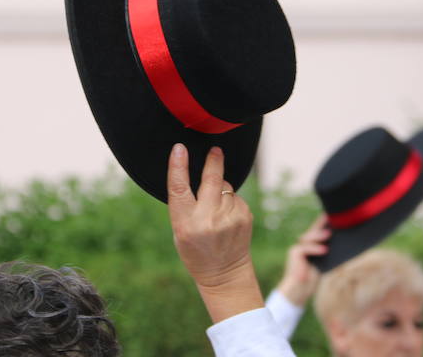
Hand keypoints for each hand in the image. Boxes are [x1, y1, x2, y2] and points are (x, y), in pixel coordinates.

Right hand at [168, 143, 262, 321]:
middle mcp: (208, 219)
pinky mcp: (244, 216)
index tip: (179, 148)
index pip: (179, 189)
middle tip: (215, 150)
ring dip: (220, 190)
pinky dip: (230, 200)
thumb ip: (185, 206)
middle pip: (211, 179)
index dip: (178, 166)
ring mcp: (229, 217)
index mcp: (186, 224)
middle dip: (213, 161)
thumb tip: (192, 171)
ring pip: (225, 187)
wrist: (225, 273)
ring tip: (216, 210)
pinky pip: (235, 197)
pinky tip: (227, 217)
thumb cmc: (196, 250)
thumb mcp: (180, 231)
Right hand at [276, 214, 330, 306]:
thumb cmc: (314, 277)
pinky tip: (324, 250)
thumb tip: (343, 242)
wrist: (301, 289)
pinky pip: (305, 247)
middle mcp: (304, 243)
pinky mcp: (294, 253)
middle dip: (322, 223)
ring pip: (309, 237)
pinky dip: (315, 248)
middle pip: (314, 230)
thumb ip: (328, 251)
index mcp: (312, 244)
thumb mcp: (325, 262)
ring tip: (329, 234)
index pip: (319, 229)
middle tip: (332, 219)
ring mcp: (298, 247)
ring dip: (319, 235)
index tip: (333, 213)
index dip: (324, 220)